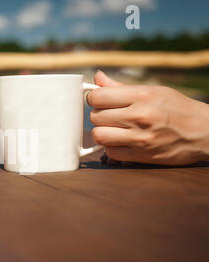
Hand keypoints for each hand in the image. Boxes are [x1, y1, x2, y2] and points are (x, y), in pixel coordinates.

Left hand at [87, 71, 208, 164]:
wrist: (205, 132)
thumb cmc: (178, 108)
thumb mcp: (153, 91)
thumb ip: (121, 87)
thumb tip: (97, 77)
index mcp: (142, 95)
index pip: (98, 96)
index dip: (94, 98)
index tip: (99, 100)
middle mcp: (140, 116)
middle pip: (95, 116)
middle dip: (99, 115)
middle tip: (109, 115)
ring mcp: (140, 138)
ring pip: (99, 135)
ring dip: (102, 132)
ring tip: (112, 129)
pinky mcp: (141, 156)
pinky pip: (110, 152)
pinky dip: (111, 147)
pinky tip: (121, 141)